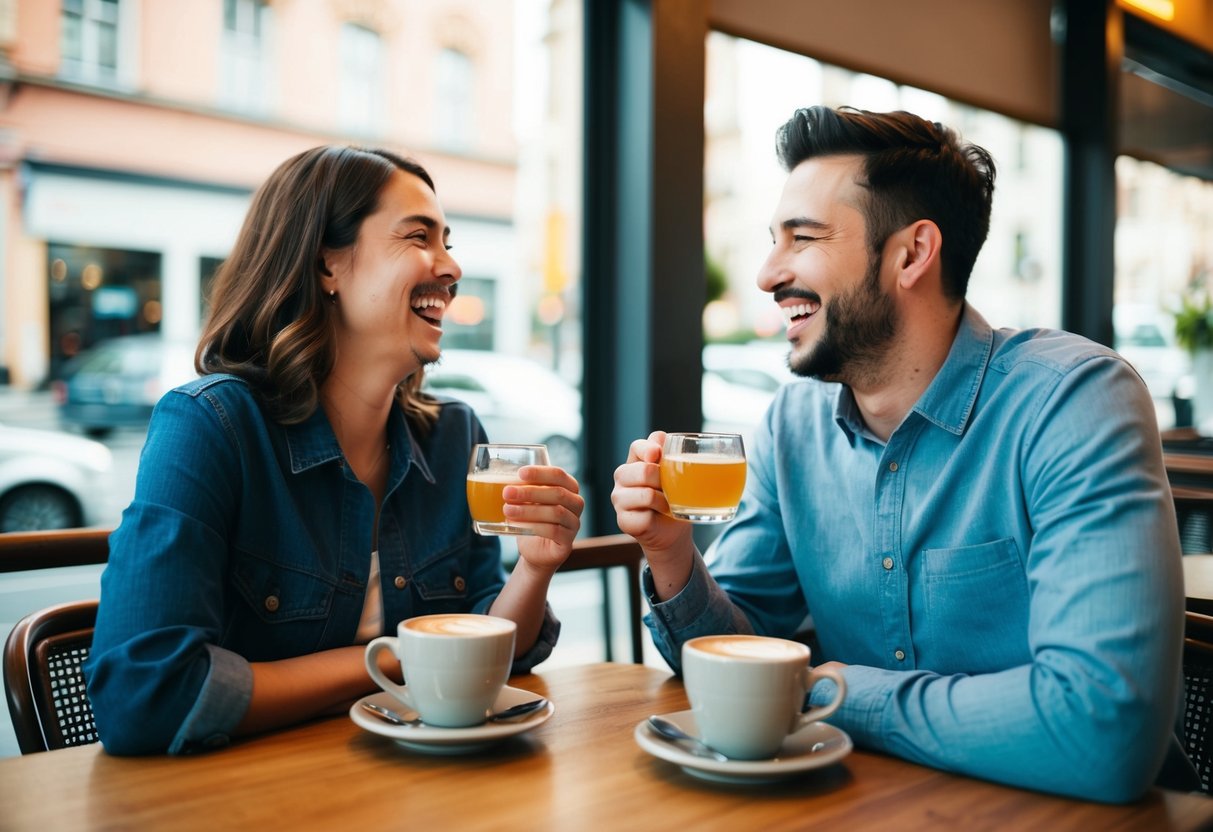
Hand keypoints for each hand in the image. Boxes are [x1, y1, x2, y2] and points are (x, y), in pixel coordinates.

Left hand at [508, 465, 583, 571]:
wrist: (534, 550)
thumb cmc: (532, 519)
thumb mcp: (528, 500)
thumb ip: (523, 488)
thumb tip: (504, 476)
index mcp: (569, 488)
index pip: (559, 475)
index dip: (540, 473)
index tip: (520, 473)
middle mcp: (576, 504)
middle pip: (558, 493)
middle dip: (530, 492)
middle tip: (507, 492)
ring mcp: (574, 523)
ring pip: (556, 512)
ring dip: (529, 510)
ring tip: (507, 510)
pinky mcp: (568, 542)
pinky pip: (553, 531)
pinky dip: (533, 527)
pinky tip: (517, 525)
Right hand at [611, 431, 694, 558]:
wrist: (671, 529)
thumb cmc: (673, 497)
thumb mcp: (674, 473)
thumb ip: (668, 453)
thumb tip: (665, 438)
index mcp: (634, 461)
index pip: (637, 447)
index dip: (650, 449)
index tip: (659, 456)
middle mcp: (622, 477)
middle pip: (644, 470)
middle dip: (664, 480)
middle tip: (671, 489)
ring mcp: (619, 499)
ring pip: (646, 495)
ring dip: (664, 501)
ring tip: (667, 505)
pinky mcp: (623, 520)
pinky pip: (645, 516)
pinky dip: (657, 518)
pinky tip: (657, 517)